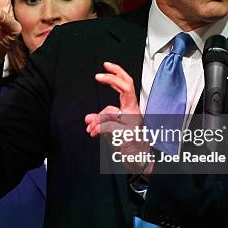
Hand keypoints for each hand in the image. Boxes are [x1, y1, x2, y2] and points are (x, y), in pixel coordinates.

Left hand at [85, 62, 153, 176]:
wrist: (139, 161)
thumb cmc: (128, 144)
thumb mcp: (112, 129)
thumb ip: (101, 121)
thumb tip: (88, 119)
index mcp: (131, 108)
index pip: (127, 85)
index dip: (118, 73)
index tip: (106, 66)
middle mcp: (134, 112)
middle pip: (126, 87)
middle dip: (112, 79)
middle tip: (98, 76)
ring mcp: (133, 122)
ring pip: (109, 111)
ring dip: (96, 121)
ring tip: (90, 129)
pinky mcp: (129, 132)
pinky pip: (107, 126)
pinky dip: (98, 129)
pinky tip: (94, 133)